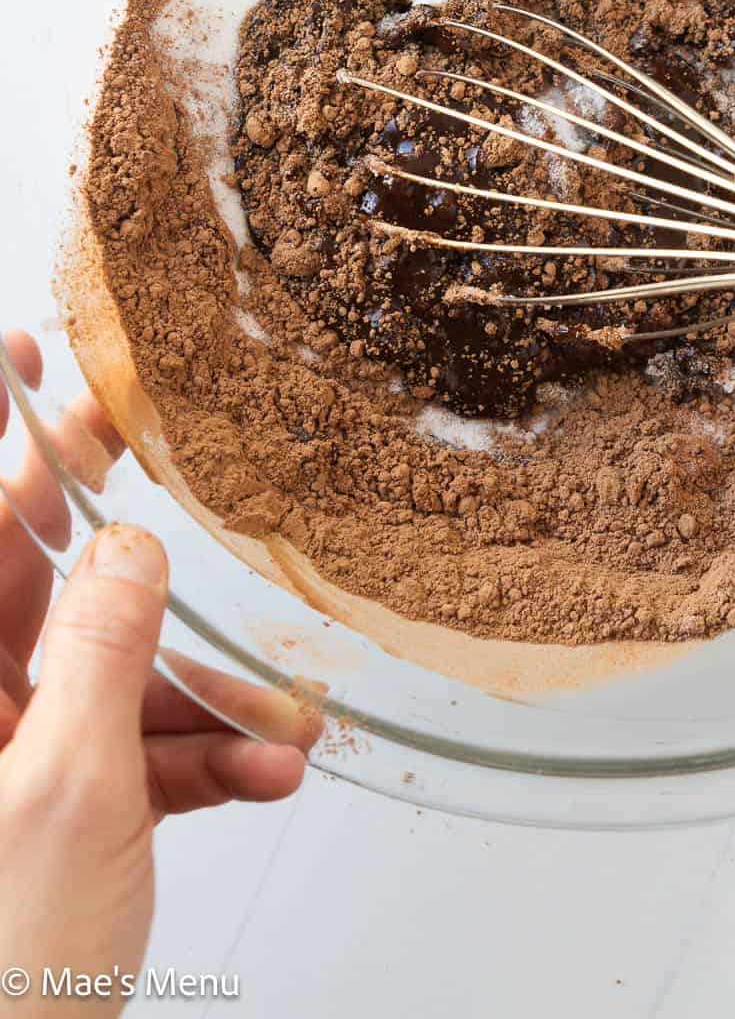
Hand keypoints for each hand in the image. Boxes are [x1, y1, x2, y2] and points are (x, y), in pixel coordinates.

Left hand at [0, 331, 319, 1007]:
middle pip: (43, 589)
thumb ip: (107, 652)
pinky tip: (258, 767)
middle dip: (129, 553)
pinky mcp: (59, 815)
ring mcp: (11, 763)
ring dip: (199, 694)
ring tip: (271, 714)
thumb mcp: (70, 791)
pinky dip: (199, 760)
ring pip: (108, 678)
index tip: (27, 356)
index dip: (0, 438)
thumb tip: (134, 553)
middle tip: (163, 464)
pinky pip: (133, 755)